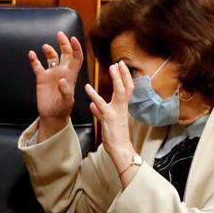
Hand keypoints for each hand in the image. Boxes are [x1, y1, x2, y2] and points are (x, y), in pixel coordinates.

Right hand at [28, 32, 83, 141]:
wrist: (52, 116)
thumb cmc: (62, 110)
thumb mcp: (67, 102)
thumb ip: (66, 91)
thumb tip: (62, 80)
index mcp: (71, 75)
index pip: (76, 58)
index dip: (76, 48)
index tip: (73, 39)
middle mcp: (62, 72)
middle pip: (65, 54)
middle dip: (64, 43)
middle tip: (60, 34)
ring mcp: (52, 74)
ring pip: (52, 58)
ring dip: (50, 50)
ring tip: (45, 46)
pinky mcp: (41, 79)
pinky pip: (37, 66)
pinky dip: (34, 60)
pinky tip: (32, 54)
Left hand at [84, 61, 138, 184]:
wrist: (120, 149)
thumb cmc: (115, 138)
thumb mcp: (105, 122)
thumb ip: (99, 111)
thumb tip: (92, 104)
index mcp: (122, 109)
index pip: (127, 90)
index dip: (125, 78)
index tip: (121, 68)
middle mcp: (122, 108)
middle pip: (127, 87)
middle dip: (123, 74)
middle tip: (119, 62)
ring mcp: (117, 112)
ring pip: (120, 91)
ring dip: (116, 79)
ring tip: (111, 67)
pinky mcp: (109, 117)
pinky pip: (101, 103)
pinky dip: (94, 94)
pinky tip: (86, 87)